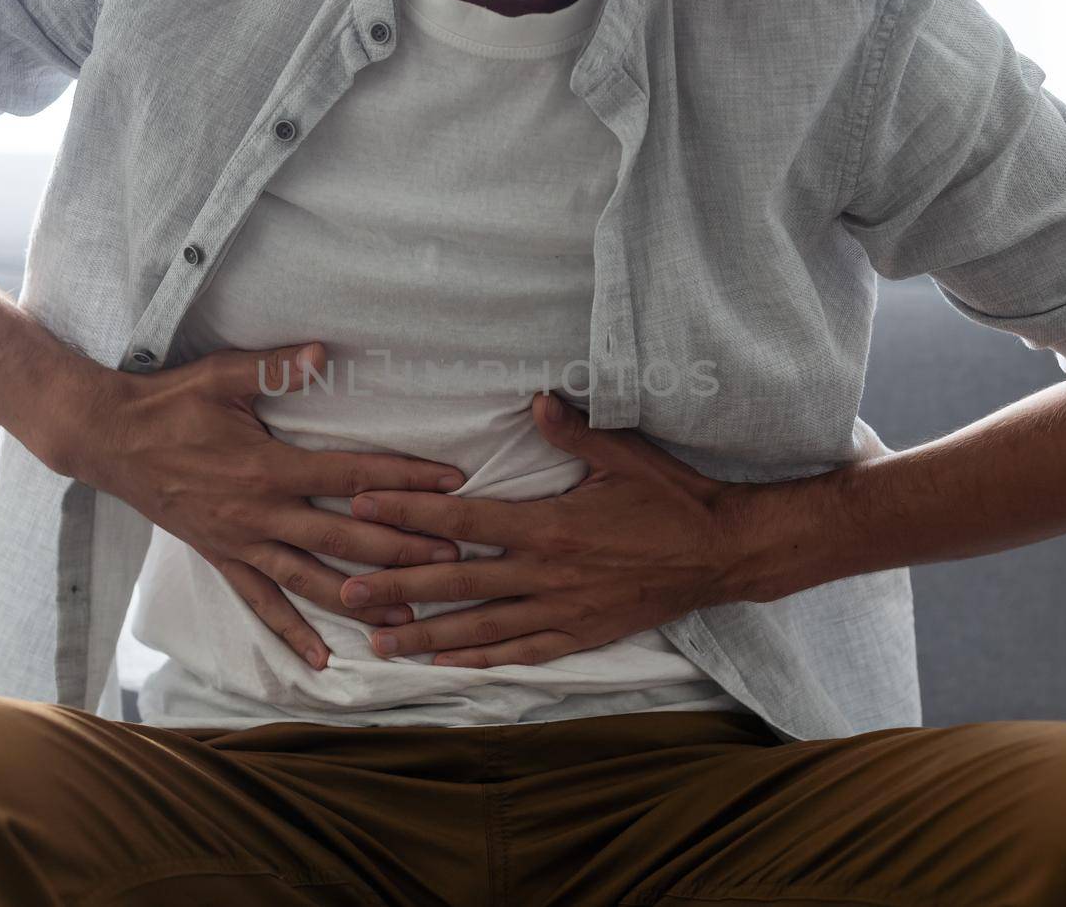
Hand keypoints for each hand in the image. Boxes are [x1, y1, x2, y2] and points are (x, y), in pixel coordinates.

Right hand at [55, 341, 467, 670]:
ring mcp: (241, 542)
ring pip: (312, 580)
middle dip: (403, 548)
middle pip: (346, 537)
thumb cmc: (170, 403)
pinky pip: (262, 603)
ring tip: (409, 614)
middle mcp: (260, 513)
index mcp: (268, 466)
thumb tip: (323, 353)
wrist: (109, 439)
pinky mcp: (222, 558)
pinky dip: (292, 632)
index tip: (452, 482)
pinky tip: (322, 659)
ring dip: (362, 597)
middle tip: (454, 557)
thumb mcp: (221, 375)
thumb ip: (274, 368)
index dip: (405, 478)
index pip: (353, 476)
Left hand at [336, 391, 752, 667]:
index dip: (409, 514)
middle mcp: (547, 574)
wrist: (721, 552)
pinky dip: (480, 659)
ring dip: (425, 635)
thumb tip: (535, 400)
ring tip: (377, 642)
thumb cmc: (671, 498)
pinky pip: (520, 651)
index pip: (463, 521)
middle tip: (344, 591)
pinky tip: (444, 665)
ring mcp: (562, 609)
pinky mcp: (580, 633)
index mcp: (549, 526)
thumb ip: (572, 430)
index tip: (363, 507)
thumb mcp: (624, 453)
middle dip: (397, 586)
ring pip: (480, 627)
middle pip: (457, 582)